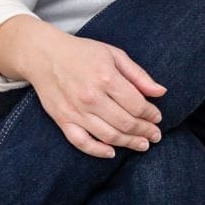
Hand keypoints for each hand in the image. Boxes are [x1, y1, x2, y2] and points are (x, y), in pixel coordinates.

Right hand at [28, 28, 166, 158]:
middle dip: (145, 131)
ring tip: (142, 144)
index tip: (157, 117)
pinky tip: (111, 152)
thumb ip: (138, 75)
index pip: (137, 104)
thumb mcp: (113, 54)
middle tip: (155, 135)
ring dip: (128, 143)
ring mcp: (76, 111)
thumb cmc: (82, 52)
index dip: (151, 114)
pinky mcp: (62, 119)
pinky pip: (81, 142)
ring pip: (108, 136)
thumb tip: (161, 92)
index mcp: (106, 77)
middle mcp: (91, 97)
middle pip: (125, 123)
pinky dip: (97, 151)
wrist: (44, 54)